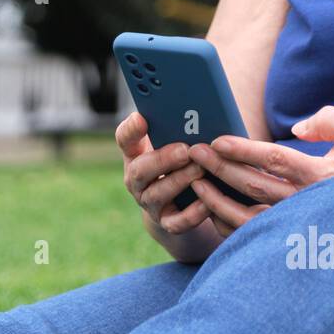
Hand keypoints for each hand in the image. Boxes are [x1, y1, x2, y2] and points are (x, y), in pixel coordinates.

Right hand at [115, 111, 210, 235]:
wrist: (182, 207)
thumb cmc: (182, 165)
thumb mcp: (176, 144)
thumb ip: (177, 127)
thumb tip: (194, 109)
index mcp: (138, 155)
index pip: (126, 139)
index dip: (131, 130)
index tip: (142, 118)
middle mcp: (139, 181)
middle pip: (140, 170)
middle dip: (162, 160)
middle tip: (185, 150)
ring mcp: (151, 204)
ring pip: (158, 194)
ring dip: (180, 181)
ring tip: (201, 169)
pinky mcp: (168, 224)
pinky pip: (177, 222)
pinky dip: (192, 213)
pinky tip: (208, 201)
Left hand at [187, 106, 333, 237]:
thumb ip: (332, 120)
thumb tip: (296, 129)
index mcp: (321, 176)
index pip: (273, 160)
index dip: (242, 150)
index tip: (216, 141)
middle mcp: (304, 204)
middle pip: (252, 186)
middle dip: (219, 168)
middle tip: (194, 154)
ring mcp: (294, 227)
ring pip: (245, 218)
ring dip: (216, 200)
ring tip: (195, 181)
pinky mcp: (287, 241)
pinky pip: (249, 237)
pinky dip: (227, 224)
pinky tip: (211, 207)